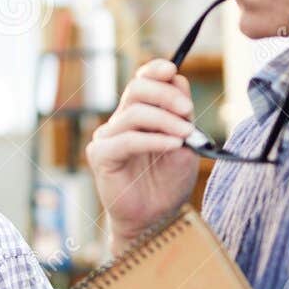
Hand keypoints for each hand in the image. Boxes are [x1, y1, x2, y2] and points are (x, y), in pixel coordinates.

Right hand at [85, 59, 199, 248]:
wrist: (156, 218)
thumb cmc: (168, 183)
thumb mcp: (184, 143)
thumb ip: (181, 114)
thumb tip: (178, 79)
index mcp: (139, 115)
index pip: (141, 81)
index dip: (154, 70)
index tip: (172, 70)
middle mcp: (120, 122)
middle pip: (136, 89)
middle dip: (165, 94)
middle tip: (187, 110)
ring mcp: (108, 138)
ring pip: (134, 113)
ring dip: (165, 120)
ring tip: (185, 135)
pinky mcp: (101, 156)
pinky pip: (127, 140)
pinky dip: (153, 139)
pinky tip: (172, 144)